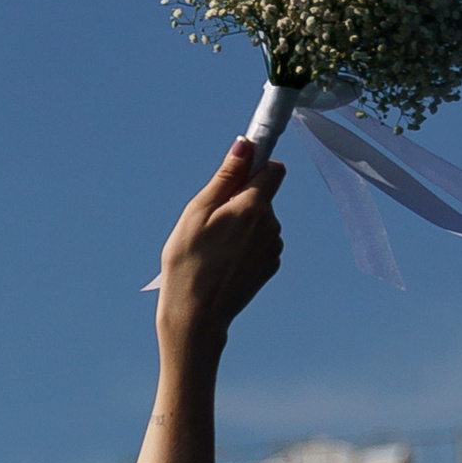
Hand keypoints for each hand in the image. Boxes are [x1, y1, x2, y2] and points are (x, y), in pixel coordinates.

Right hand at [156, 140, 284, 364]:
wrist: (196, 318)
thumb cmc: (188, 264)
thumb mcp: (197, 213)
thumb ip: (226, 177)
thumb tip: (246, 144)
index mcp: (254, 207)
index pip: (273, 168)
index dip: (255, 166)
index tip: (237, 174)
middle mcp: (271, 225)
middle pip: (263, 195)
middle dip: (242, 200)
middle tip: (211, 223)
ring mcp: (273, 248)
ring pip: (261, 221)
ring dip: (243, 226)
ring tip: (214, 248)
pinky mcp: (269, 267)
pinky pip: (261, 243)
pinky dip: (246, 247)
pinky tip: (225, 263)